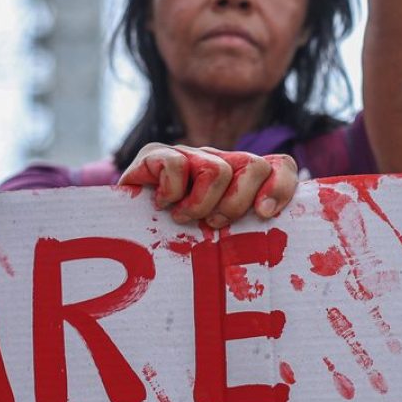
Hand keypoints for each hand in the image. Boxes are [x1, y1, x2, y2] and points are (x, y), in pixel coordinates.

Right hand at [118, 144, 297, 227]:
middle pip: (255, 165)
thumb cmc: (179, 247)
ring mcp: (187, 155)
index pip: (278, 164)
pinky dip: (171, 193)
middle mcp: (217, 161)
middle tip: (213, 224)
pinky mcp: (154, 154)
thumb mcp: (221, 242)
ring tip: (182, 218)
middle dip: (237, 205)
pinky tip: (160, 205)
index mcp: (238, 179)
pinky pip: (177, 166)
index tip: (265, 214)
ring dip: (201, 204)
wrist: (120, 234)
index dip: (281, 186)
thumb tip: (276, 234)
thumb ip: (249, 233)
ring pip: (218, 169)